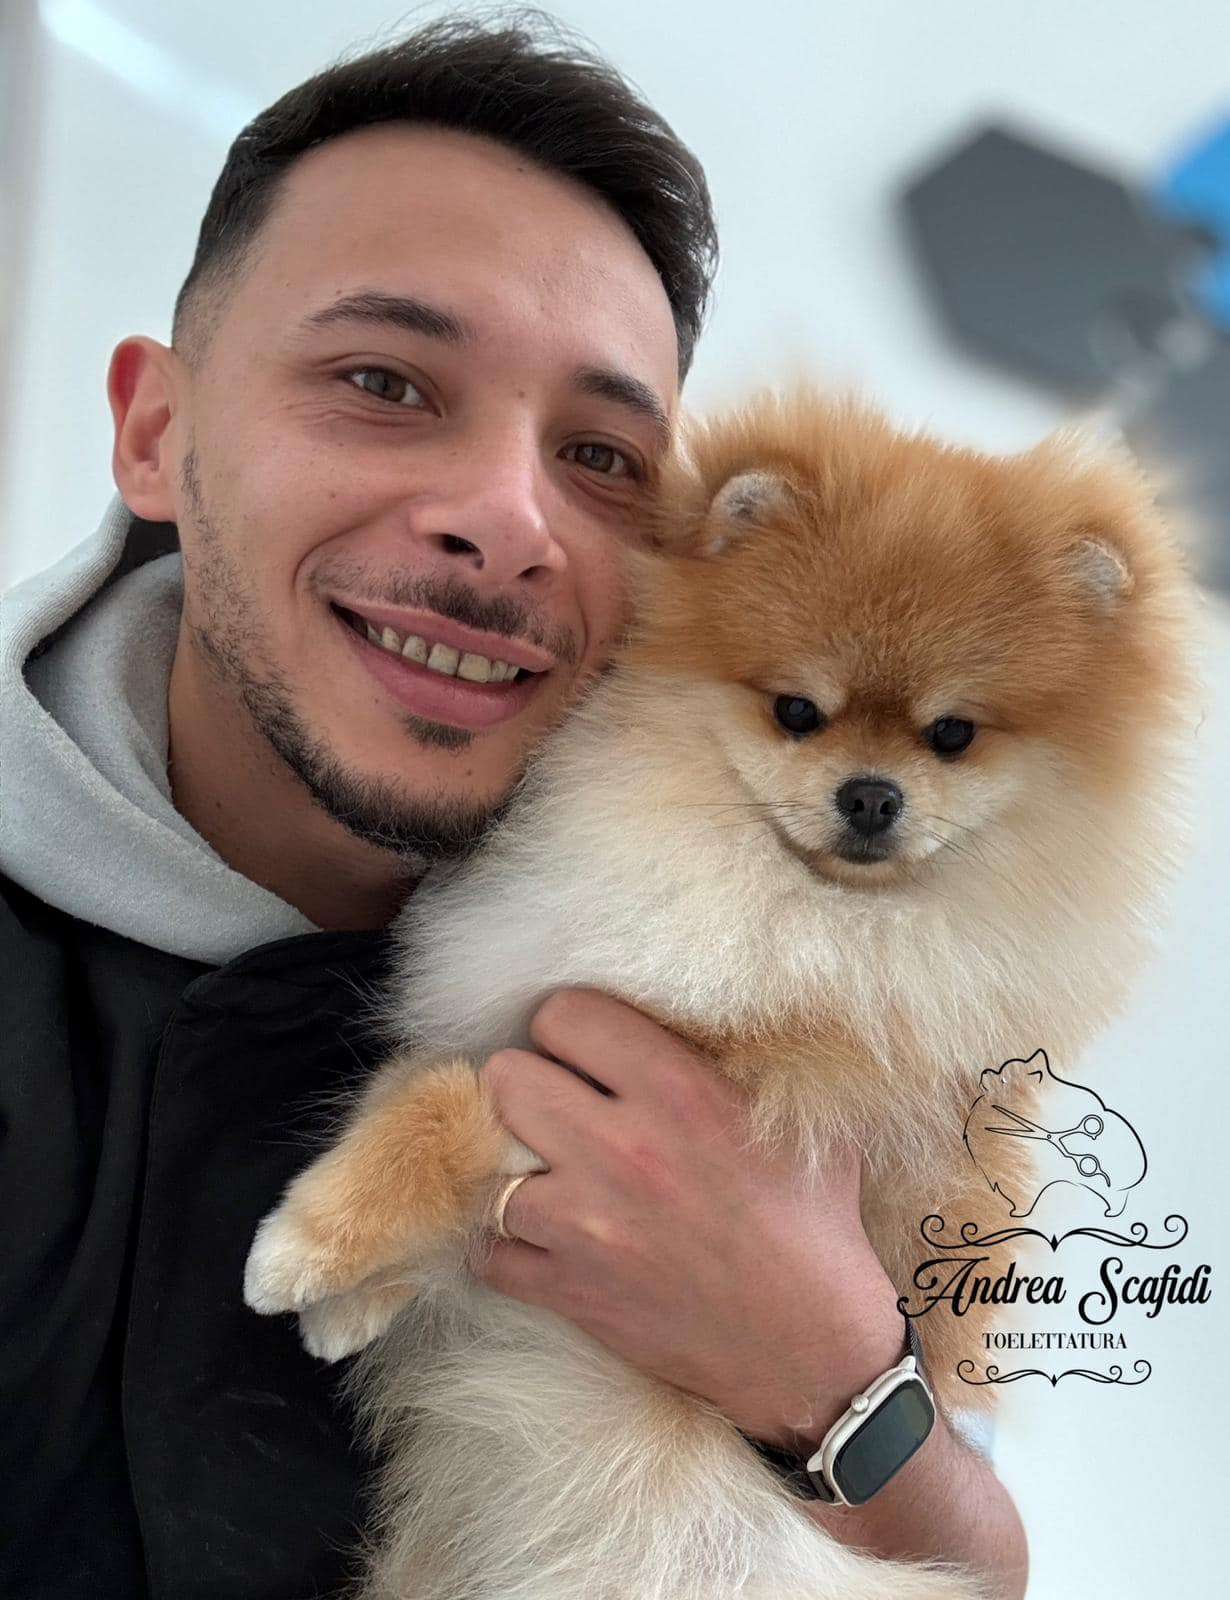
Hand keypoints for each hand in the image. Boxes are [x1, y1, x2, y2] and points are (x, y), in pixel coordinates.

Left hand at [470, 987, 908, 1448]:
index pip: (565, 1014)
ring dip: (514, 1166)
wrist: (810, 1348)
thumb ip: (728, 1063)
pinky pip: (487, 1250)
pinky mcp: (567, 1289)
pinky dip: (507, 1245)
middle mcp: (621, 1148)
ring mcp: (585, 1223)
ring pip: (487, 1162)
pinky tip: (544, 1237)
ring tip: (550, 1172)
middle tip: (560, 1108)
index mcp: (679, 1090)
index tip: (589, 1057)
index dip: (572, 1032)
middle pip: (505, 1077)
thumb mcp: (793, 1116)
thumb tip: (687, 1020)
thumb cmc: (811, 1224)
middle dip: (529, 1085)